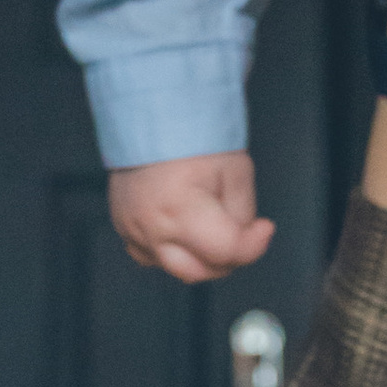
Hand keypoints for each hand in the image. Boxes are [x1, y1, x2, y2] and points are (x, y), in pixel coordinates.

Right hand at [108, 151, 273, 285]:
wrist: (152, 116)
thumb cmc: (191, 137)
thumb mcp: (236, 172)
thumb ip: (242, 215)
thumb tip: (244, 238)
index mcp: (181, 210)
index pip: (227, 252)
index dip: (254, 244)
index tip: (263, 228)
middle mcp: (152, 226)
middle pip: (200, 271)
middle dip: (229, 257)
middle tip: (242, 234)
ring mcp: (133, 229)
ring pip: (175, 268)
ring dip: (200, 257)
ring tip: (211, 227)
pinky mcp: (123, 227)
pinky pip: (151, 256)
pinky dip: (172, 250)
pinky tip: (183, 228)